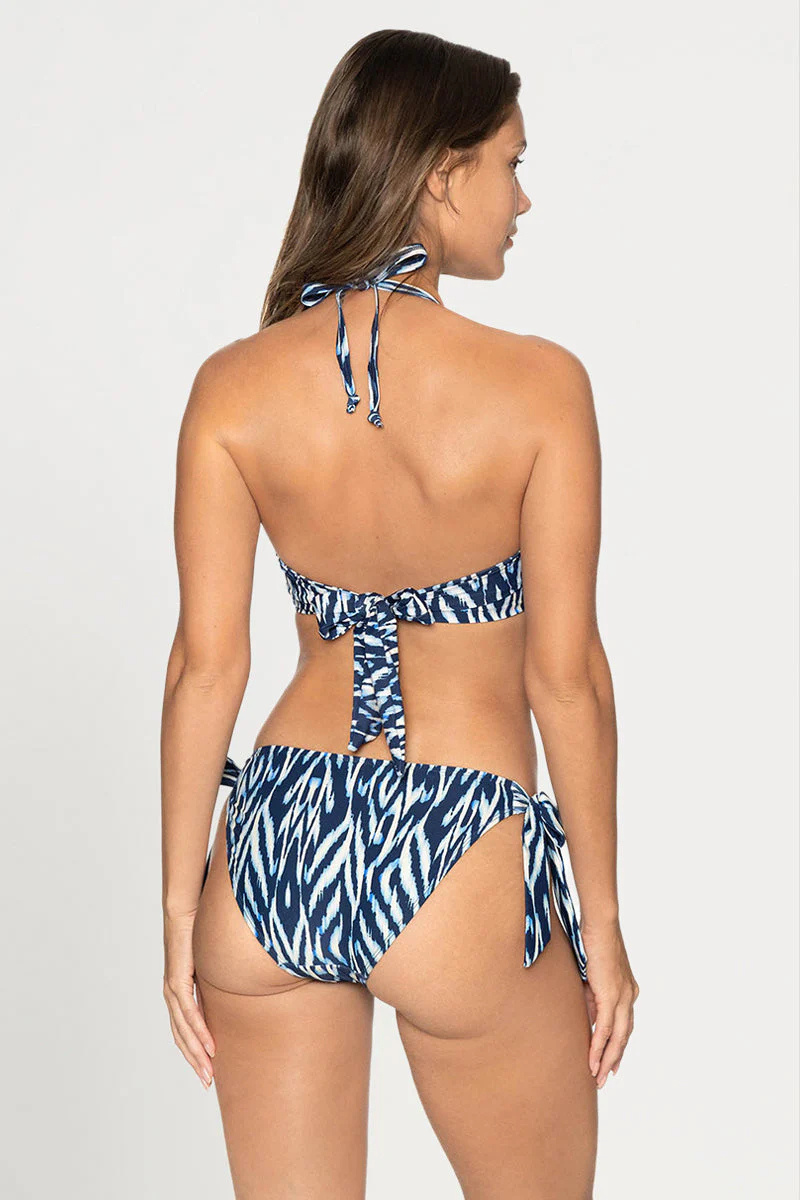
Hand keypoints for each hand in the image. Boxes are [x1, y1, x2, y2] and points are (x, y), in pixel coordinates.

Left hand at [163, 910, 215, 1088]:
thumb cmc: (201, 927)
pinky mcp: (177, 979)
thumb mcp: (214, 959)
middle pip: (181, 1037)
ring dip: (197, 1054)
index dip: (194, 1050)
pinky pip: (188, 1013)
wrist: (187, 905)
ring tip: (209, 1073)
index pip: (185, 1028)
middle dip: (195, 1062)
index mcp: (179, 989)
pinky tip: (208, 1047)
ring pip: (183, 1030)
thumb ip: (222, 975)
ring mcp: (172, 988)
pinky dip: (198, 1032)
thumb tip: (242, 980)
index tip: (208, 1069)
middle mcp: (172, 993)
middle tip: (208, 1083)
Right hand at [580, 917, 638, 1088]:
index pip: (623, 1025)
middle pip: (623, 1036)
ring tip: (596, 1076)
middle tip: (603, 1078)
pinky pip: (604, 1029)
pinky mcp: (611, 996)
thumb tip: (588, 1017)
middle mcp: (629, 996)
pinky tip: (592, 1060)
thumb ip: (592, 996)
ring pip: (616, 1037)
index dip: (617, 1045)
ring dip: (606, 1059)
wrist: (600, 925)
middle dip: (613, 1059)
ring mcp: (622, 997)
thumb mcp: (592, 975)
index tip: (610, 1063)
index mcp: (627, 990)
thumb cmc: (595, 942)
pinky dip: (598, 1046)